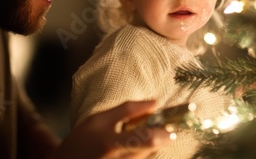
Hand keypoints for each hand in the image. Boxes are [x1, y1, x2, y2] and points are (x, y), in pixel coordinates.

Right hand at [52, 100, 172, 157]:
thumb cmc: (81, 140)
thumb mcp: (99, 119)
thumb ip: (127, 109)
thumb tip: (155, 102)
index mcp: (111, 143)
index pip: (147, 139)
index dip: (165, 132)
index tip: (174, 125)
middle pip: (153, 150)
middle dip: (162, 138)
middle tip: (162, 128)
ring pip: (149, 157)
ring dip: (153, 146)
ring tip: (137, 137)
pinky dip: (144, 153)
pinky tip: (133, 147)